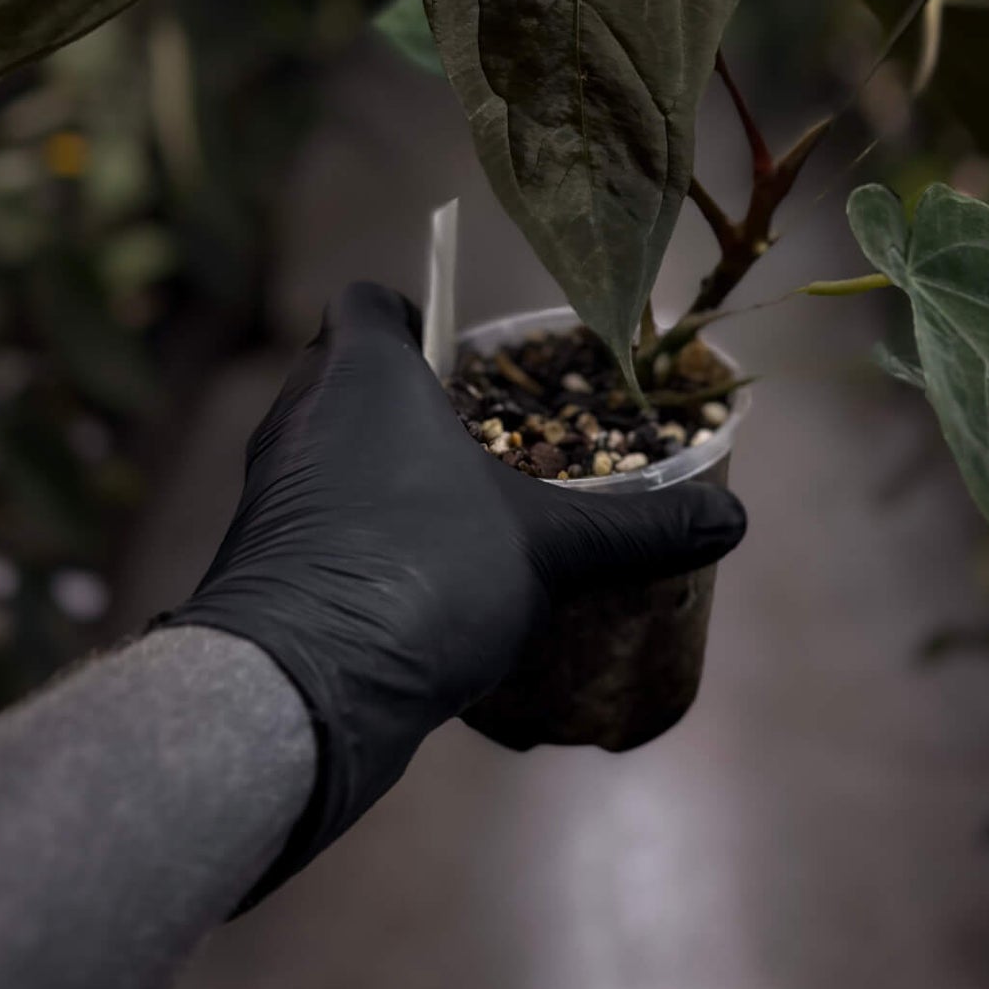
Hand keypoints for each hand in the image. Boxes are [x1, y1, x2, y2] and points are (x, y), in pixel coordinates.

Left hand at [157, 283, 745, 903]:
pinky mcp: (254, 556)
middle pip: (342, 371)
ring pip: (321, 446)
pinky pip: (306, 514)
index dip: (406, 316)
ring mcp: (270, 486)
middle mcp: (303, 412)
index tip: (454, 359)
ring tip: (445, 508)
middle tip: (468, 436)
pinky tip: (405, 575)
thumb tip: (734, 518)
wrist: (304, 686)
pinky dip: (345, 526)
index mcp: (365, 373)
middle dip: (399, 396)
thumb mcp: (552, 546)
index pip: (363, 302)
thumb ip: (638, 527)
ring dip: (371, 463)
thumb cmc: (427, 570)